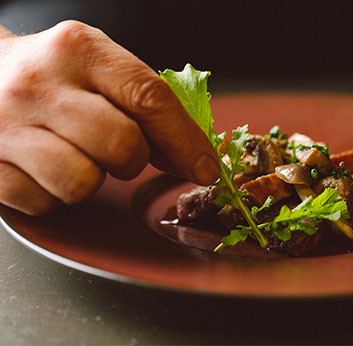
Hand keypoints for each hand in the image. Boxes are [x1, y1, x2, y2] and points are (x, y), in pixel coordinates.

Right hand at [0, 21, 218, 214]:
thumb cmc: (52, 73)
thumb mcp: (97, 65)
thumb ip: (143, 103)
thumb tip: (193, 155)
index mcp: (80, 49)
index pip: (149, 97)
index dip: (186, 140)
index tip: (205, 167)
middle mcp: (41, 84)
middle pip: (123, 146)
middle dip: (134, 159)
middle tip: (119, 150)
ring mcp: (7, 126)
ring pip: (83, 183)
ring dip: (93, 178)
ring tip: (77, 154)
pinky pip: (46, 202)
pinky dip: (56, 193)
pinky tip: (46, 166)